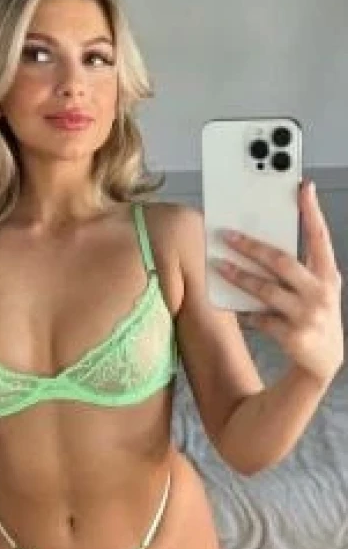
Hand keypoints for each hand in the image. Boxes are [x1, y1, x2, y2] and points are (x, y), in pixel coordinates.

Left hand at [215, 180, 343, 386]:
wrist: (324, 361)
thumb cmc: (315, 314)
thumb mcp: (316, 287)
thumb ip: (298, 267)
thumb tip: (260, 242)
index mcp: (328, 274)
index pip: (320, 236)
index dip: (312, 211)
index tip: (302, 187)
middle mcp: (321, 292)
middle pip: (282, 261)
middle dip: (251, 246)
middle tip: (227, 234)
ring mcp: (308, 314)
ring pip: (266, 289)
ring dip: (239, 276)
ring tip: (219, 265)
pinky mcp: (293, 335)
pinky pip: (260, 318)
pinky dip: (245, 311)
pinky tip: (233, 305)